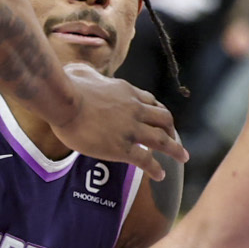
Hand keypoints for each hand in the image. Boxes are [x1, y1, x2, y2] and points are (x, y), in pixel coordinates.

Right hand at [47, 62, 187, 181]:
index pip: (150, 101)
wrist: (65, 102)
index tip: (160, 119)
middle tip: (174, 139)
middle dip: (171, 129)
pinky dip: (155, 169)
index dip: (157, 112)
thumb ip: (88, 74)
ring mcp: (131, 129)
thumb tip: (81, 71)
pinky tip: (160, 175)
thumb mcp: (83, 72)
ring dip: (175, 149)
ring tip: (183, 157)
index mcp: (126, 92)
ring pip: (161, 140)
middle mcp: (135, 109)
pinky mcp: (122, 148)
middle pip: (163, 119)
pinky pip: (145, 160)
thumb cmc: (69, 87)